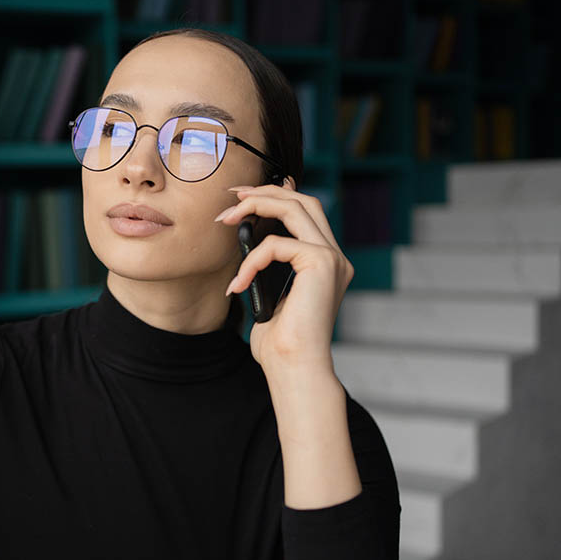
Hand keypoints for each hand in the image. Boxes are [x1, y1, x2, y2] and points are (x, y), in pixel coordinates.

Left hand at [215, 177, 353, 374]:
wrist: (293, 368)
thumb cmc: (278, 342)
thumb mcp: (267, 293)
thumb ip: (266, 264)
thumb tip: (246, 235)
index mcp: (325, 263)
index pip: (306, 212)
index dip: (276, 195)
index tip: (242, 197)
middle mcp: (335, 257)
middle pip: (304, 201)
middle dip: (266, 192)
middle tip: (232, 197)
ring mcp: (332, 259)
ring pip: (295, 208)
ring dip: (256, 207)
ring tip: (226, 219)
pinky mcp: (322, 265)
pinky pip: (276, 245)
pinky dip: (250, 260)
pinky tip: (238, 284)